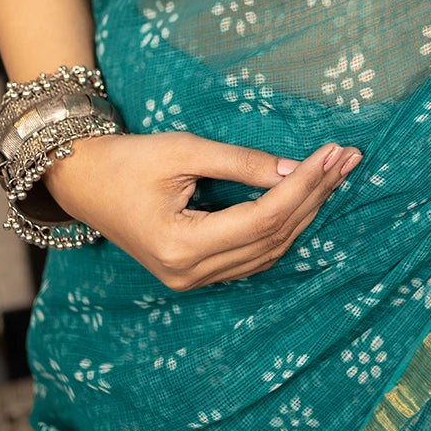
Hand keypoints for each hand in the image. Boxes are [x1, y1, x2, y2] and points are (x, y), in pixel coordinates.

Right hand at [43, 131, 361, 289]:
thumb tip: (295, 168)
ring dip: (306, 211)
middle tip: (347, 158)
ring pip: (269, 251)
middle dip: (315, 195)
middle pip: (273, 237)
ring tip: (335, 174)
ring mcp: (192, 280)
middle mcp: (190, 273)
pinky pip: (253, 256)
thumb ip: (242, 163)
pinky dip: (284, 227)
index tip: (332, 153)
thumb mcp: (185, 150)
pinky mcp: (195, 273)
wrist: (83, 181)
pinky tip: (306, 199)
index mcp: (182, 245)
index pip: (264, 218)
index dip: (304, 185)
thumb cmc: (128, 160)